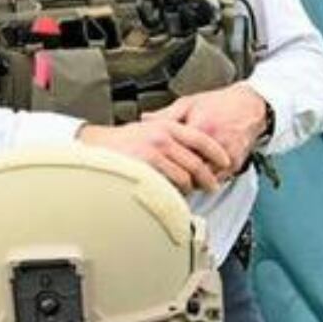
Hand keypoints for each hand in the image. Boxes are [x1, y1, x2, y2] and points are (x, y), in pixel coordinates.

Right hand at [79, 118, 231, 193]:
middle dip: (207, 178)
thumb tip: (188, 148)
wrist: (96, 147)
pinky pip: (170, 186)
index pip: (201, 139)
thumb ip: (169, 135)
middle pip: (197, 162)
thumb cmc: (121, 142)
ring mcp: (155, 152)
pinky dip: (175, 194)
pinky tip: (173, 196)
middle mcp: (163, 136)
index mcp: (167, 126)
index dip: (217, 152)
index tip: (226, 162)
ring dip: (190, 189)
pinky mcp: (147, 168)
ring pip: (186, 177)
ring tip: (188, 193)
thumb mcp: (148, 129)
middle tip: (212, 186)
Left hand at [143, 84, 270, 178]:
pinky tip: (198, 175)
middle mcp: (215, 145)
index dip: (165, 163)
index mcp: (200, 128)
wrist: (249, 106)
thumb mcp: (189, 103)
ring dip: (193, 181)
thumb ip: (166, 114)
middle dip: (178, 175)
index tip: (156, 166)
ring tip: (182, 177)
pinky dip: (207, 180)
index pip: (178, 155)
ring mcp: (227, 156)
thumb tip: (144, 120)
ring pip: (204, 180)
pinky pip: (217, 180)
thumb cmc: (219, 103)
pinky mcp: (235, 164)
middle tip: (166, 176)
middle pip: (190, 172)